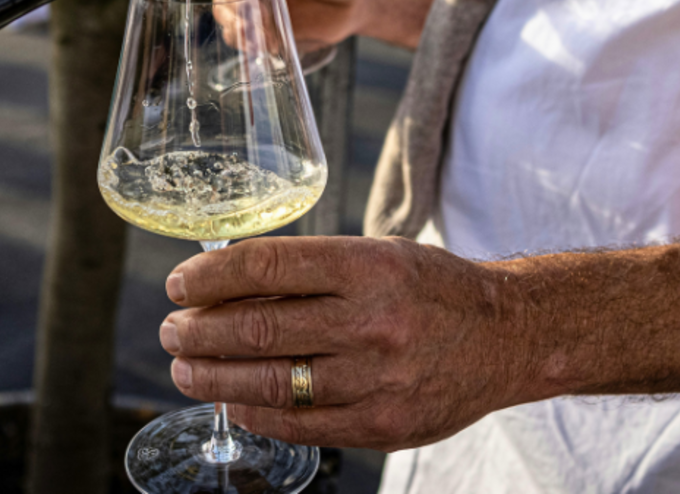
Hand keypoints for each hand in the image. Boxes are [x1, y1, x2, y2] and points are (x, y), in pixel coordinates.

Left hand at [158, 236, 536, 450]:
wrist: (508, 335)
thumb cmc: (428, 287)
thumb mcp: (374, 255)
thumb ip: (307, 270)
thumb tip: (224, 282)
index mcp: (367, 265)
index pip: (267, 265)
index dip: (210, 276)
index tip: (179, 283)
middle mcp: (372, 320)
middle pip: (259, 326)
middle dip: (200, 331)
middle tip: (171, 330)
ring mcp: (379, 378)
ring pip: (272, 380)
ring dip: (214, 377)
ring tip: (185, 368)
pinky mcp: (384, 425)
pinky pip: (302, 424)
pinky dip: (256, 414)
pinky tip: (232, 402)